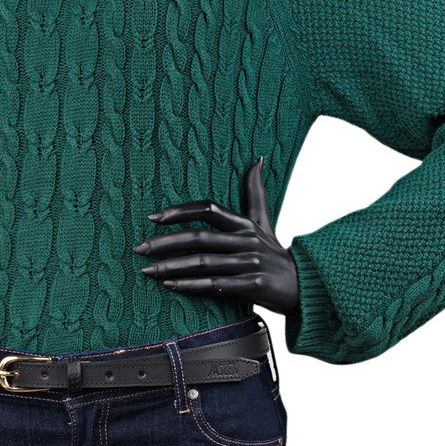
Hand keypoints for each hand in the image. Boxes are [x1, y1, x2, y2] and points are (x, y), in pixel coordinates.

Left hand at [133, 157, 299, 317]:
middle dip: (165, 242)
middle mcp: (247, 241)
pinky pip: (216, 286)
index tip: (152, 217)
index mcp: (245, 223)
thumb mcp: (265, 222)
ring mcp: (251, 264)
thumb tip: (256, 159)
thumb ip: (255, 193)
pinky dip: (191, 286)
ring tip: (147, 270)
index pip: (208, 209)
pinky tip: (170, 285)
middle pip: (199, 237)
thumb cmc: (275, 253)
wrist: (306, 286)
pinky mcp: (255, 286)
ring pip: (204, 263)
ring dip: (172, 266)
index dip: (179, 211)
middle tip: (139, 248)